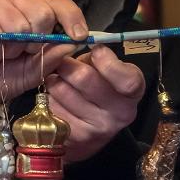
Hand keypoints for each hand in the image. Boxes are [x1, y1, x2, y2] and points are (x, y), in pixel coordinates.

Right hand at [0, 0, 87, 96]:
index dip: (72, 17)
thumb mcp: (32, 71)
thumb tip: (73, 43)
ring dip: (10, 49)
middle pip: (42, 13)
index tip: (78, 37)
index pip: (58, 2)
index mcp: (33, 6)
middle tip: (20, 53)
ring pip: (17, 23)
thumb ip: (51, 57)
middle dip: (35, 42)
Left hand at [45, 45, 144, 162]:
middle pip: (85, 78)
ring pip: (62, 89)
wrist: (88, 131)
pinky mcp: (75, 138)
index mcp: (132, 93)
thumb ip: (97, 57)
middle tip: (62, 62)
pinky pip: (51, 106)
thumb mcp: (104, 71)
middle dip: (67, 63)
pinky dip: (48, 97)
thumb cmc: (96, 89)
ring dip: (54, 80)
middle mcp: (120, 114)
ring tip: (58, 80)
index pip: (128, 80)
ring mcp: (98, 129)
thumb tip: (77, 41)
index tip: (94, 50)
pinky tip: (54, 98)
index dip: (107, 61)